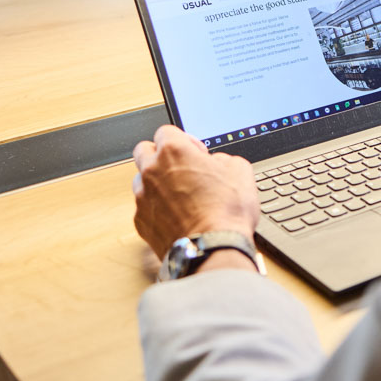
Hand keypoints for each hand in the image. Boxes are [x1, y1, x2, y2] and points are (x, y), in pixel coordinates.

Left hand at [132, 125, 259, 261]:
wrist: (213, 249)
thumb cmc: (226, 211)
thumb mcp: (240, 171)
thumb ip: (222, 159)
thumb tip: (217, 164)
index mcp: (174, 152)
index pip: (166, 131)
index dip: (184, 139)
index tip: (195, 152)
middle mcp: (152, 171)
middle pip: (144, 150)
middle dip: (159, 155)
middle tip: (180, 167)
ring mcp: (143, 198)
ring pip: (141, 180)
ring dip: (156, 183)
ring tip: (178, 195)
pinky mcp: (141, 222)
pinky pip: (144, 208)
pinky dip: (156, 209)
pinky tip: (176, 217)